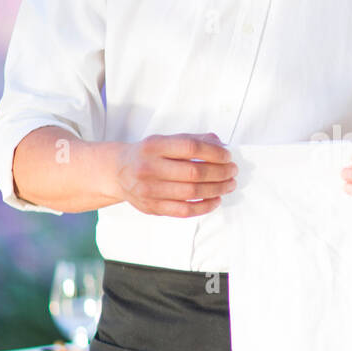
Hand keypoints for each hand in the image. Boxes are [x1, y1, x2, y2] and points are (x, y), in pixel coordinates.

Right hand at [114, 133, 236, 216]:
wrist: (118, 172)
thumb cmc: (147, 155)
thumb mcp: (165, 140)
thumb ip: (192, 139)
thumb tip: (220, 144)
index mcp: (154, 146)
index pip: (190, 147)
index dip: (214, 152)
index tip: (227, 156)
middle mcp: (149, 167)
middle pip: (194, 172)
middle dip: (220, 172)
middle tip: (232, 171)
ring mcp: (149, 190)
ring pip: (191, 193)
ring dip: (217, 189)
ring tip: (229, 185)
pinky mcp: (152, 207)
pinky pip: (184, 211)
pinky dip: (204, 207)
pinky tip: (216, 200)